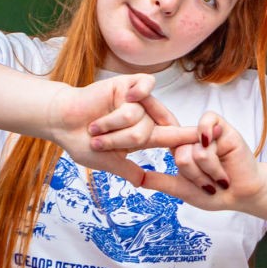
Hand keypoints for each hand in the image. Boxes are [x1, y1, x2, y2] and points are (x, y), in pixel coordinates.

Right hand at [46, 76, 188, 184]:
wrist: (60, 121)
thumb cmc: (80, 141)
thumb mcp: (106, 161)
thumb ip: (127, 170)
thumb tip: (143, 183)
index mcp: (144, 135)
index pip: (171, 138)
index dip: (186, 139)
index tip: (205, 141)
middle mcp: (144, 116)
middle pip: (148, 131)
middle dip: (120, 140)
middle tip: (99, 141)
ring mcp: (137, 99)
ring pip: (137, 114)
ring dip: (112, 124)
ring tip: (95, 125)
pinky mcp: (128, 83)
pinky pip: (145, 86)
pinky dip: (134, 95)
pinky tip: (123, 98)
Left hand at [136, 111, 266, 211]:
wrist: (242, 195)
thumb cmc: (215, 194)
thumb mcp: (183, 189)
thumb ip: (161, 182)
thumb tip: (137, 179)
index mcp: (179, 149)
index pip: (161, 130)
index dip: (148, 112)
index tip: (131, 96)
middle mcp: (191, 138)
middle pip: (179, 154)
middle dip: (196, 177)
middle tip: (209, 185)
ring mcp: (206, 133)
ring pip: (193, 151)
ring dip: (208, 172)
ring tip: (219, 178)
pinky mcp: (221, 128)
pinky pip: (206, 129)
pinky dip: (212, 149)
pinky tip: (220, 154)